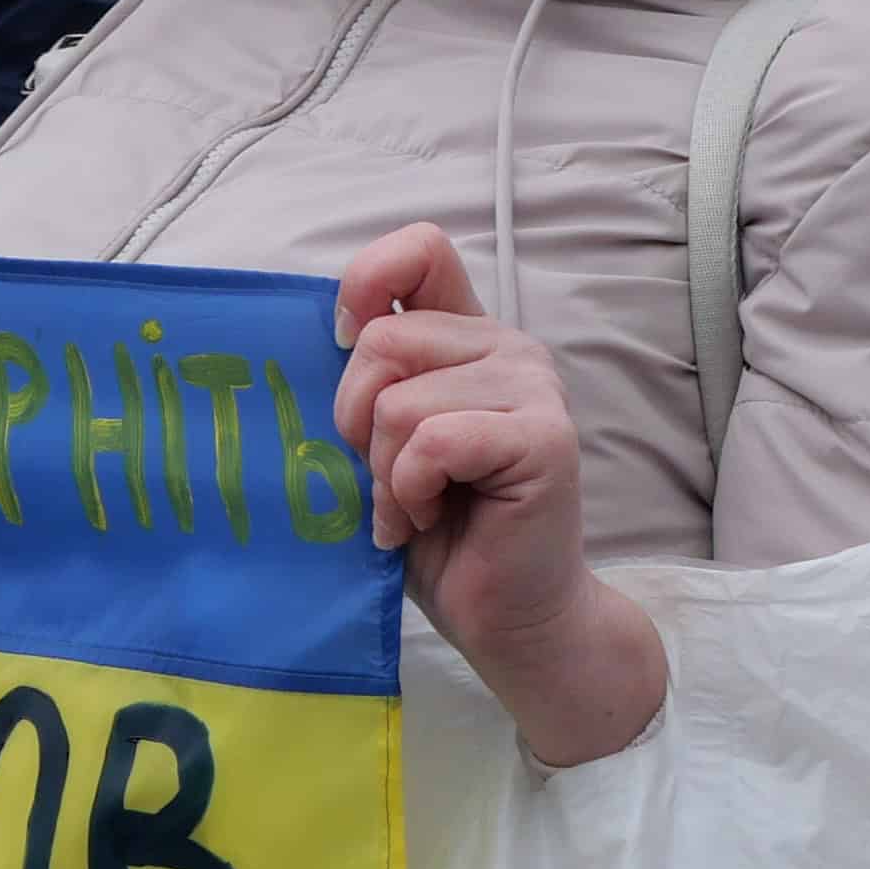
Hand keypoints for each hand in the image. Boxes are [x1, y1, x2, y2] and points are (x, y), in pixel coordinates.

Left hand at [328, 222, 665, 766]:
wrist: (506, 618)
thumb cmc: (437, 534)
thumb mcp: (380, 442)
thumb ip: (369, 382)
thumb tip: (324, 332)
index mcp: (467, 336)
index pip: (419, 250)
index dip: (365, 283)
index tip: (345, 348)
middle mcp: (507, 347)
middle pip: (382, 341)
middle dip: (357, 422)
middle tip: (386, 478)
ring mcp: (534, 387)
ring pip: (401, 401)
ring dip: (385, 472)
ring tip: (412, 508)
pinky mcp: (544, 437)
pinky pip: (433, 441)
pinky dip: (410, 491)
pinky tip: (428, 519)